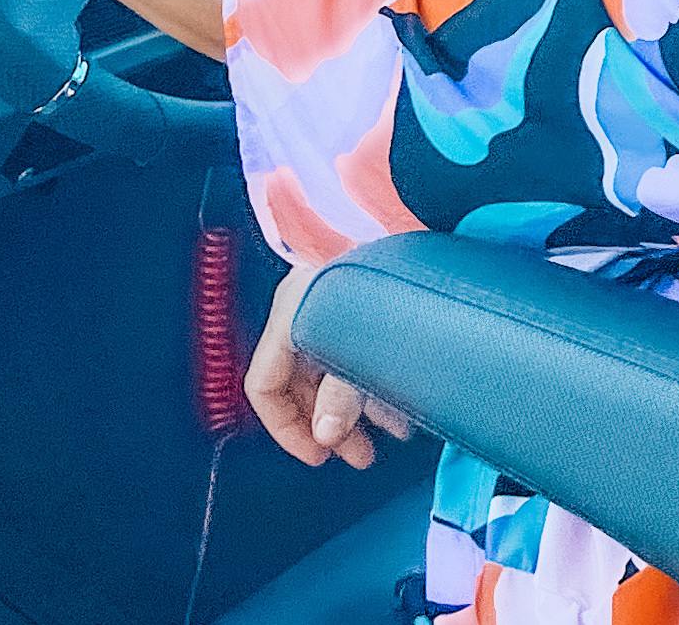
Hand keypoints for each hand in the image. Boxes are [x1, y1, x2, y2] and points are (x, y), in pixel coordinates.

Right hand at [246, 263, 410, 468]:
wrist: (415, 222)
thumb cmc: (385, 274)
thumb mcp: (358, 347)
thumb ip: (341, 397)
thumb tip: (327, 436)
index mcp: (287, 316)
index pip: (263, 386)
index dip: (286, 428)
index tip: (319, 454)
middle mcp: (303, 308)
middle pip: (302, 384)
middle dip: (332, 425)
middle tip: (361, 455)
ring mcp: (333, 302)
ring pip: (334, 370)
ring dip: (360, 408)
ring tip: (393, 435)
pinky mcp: (365, 297)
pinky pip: (357, 351)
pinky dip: (375, 380)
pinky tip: (403, 404)